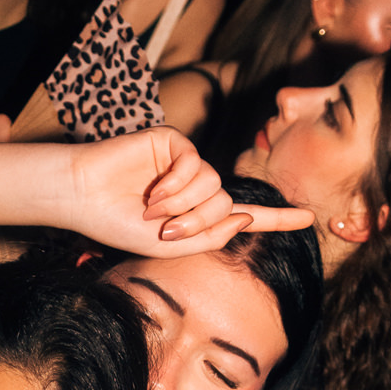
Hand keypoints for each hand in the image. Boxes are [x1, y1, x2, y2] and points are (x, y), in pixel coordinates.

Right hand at [67, 126, 312, 254]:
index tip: (308, 219)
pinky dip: (177, 184)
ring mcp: (185, 164)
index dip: (276, 219)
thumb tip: (245, 217)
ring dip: (184, 205)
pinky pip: (195, 164)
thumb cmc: (117, 224)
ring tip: (151, 210)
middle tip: (165, 230)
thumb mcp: (168, 246)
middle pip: (225, 205)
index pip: (243, 217)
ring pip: (214, 186)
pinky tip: (153, 191)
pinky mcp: (173, 143)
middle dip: (199, 221)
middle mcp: (196, 188)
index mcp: (196, 215)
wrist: (82, 197)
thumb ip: (210, 237)